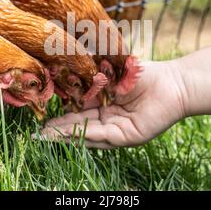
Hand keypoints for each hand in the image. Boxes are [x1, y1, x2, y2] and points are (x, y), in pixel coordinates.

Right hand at [38, 61, 186, 148]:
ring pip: (87, 133)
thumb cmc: (144, 73)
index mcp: (105, 105)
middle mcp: (109, 120)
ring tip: (45, 135)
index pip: (78, 112)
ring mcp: (117, 130)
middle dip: (58, 130)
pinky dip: (83, 134)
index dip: (60, 114)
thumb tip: (64, 72)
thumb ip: (91, 77)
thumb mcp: (111, 72)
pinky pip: (101, 135)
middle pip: (79, 126)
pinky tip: (66, 132)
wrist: (173, 81)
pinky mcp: (127, 137)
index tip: (42, 113)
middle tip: (37, 132)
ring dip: (66, 135)